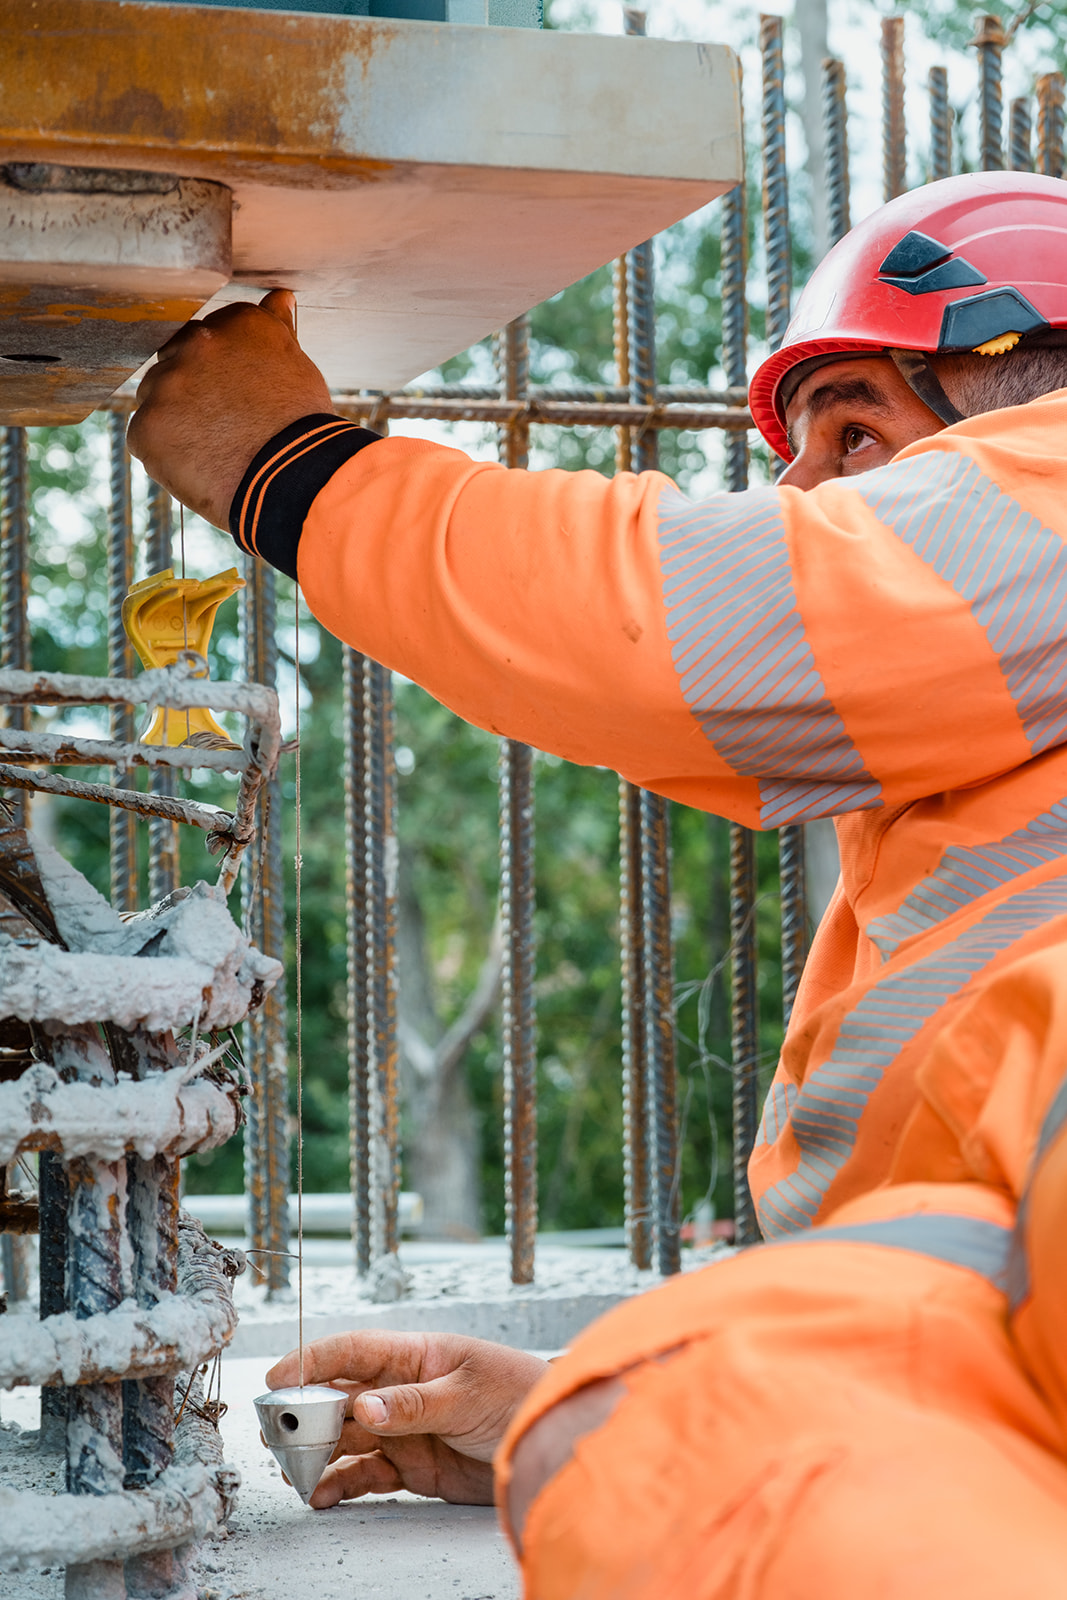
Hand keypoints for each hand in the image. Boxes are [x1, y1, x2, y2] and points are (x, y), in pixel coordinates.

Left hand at [126, 289, 335, 531]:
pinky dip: (165, 453)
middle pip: (176, 364)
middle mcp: (196, 344)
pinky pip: (145, 438)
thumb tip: (279, 297)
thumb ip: (276, 328)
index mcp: (234, 324)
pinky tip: (198, 465)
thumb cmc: (302, 425)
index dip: (219, 371)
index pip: (209, 338)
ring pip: (157, 400)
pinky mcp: (146, 428)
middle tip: (222, 425)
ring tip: (212, 448)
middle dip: (192, 390)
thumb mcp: (296, 364)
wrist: (293, 478)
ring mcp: (166, 385)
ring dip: (175, 420)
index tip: (233, 394)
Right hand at [265, 1331, 548, 1507]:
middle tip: (275, 1435)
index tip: (277, 1380)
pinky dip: (341, 1484)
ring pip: (346, 1439)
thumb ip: (415, 1403)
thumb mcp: (468, 1393)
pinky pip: (366, 1474)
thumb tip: (363, 1405)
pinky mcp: (412, 1467)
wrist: (552, 1441)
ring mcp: (403, 1430)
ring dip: (316, 1453)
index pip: (352, 1352)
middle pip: (339, 1398)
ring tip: (290, 1470)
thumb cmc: (519, 1394)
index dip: (311, 1361)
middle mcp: (401, 1391)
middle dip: (304, 1414)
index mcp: (414, 1357)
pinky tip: (320, 1494)